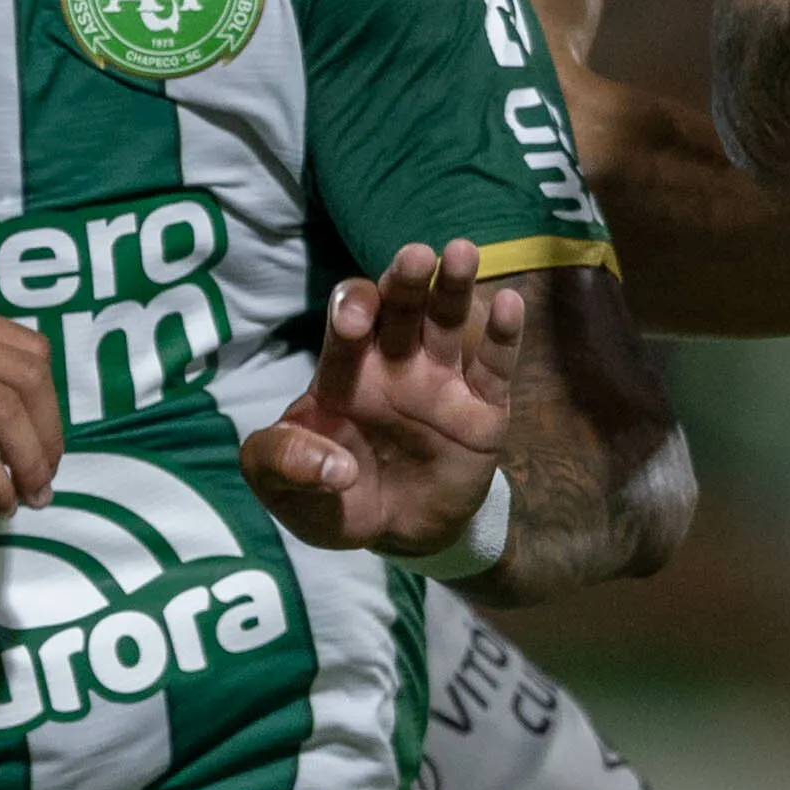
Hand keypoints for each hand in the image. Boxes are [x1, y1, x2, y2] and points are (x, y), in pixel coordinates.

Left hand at [241, 243, 520, 556]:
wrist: (395, 536)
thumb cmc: (331, 500)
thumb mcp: (285, 492)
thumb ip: (281, 465)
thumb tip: (332, 467)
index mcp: (345, 371)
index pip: (349, 322)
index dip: (352, 312)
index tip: (354, 323)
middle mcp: (394, 364)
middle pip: (401, 307)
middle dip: (405, 280)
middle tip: (415, 256)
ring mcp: (441, 382)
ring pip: (448, 322)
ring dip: (454, 286)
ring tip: (460, 253)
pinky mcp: (482, 411)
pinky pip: (495, 368)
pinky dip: (504, 335)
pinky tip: (508, 304)